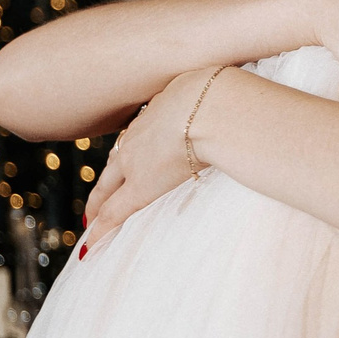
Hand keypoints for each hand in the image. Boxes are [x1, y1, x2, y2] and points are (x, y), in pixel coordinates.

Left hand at [79, 69, 217, 256]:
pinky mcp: (141, 186)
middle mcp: (139, 137)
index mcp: (158, 113)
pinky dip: (102, 228)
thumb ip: (221, 104)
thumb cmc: (222, 97)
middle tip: (94, 201)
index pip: (139, 138)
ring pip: (108, 187)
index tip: (124, 164)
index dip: (131, 154)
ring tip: (91, 220)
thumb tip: (247, 106)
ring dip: (98, 204)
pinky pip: (114, 211)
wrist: (211, 107)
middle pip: (114, 164)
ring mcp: (135, 162)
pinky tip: (92, 243)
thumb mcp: (216, 94)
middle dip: (104, 184)